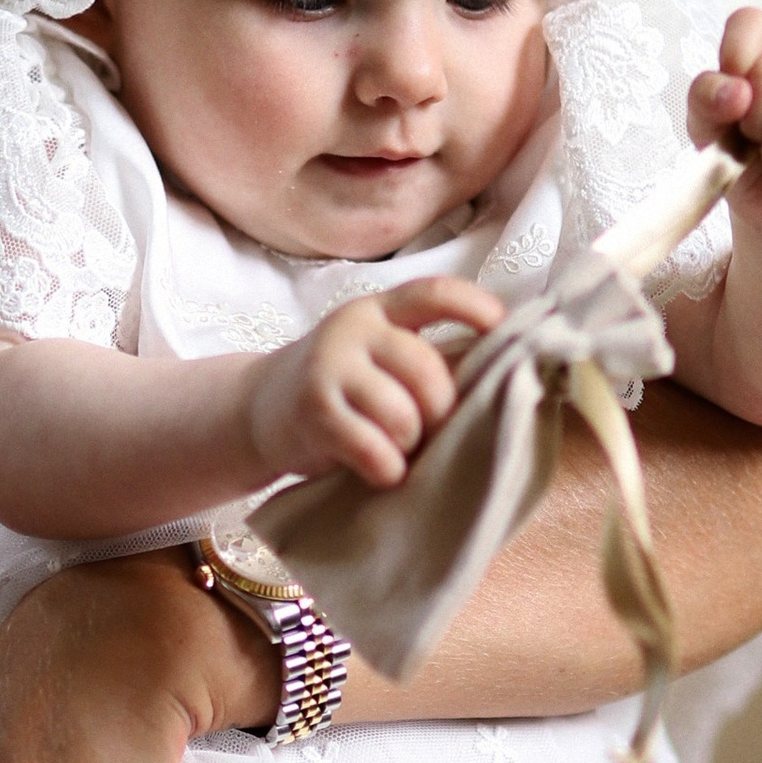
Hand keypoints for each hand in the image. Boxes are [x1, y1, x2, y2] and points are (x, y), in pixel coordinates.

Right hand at [245, 278, 502, 489]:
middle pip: (425, 368)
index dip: (473, 307)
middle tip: (434, 430)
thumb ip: (426, 359)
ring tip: (400, 448)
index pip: (433, 293)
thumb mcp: (378, 357)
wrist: (259, 410)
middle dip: (442, 410)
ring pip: (402, 414)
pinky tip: (382, 469)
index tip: (501, 326)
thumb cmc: (343, 389)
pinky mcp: (313, 412)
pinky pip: (372, 447)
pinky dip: (387, 468)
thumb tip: (502, 379)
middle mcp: (354, 330)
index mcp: (380, 310)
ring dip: (411, 443)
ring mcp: (329, 368)